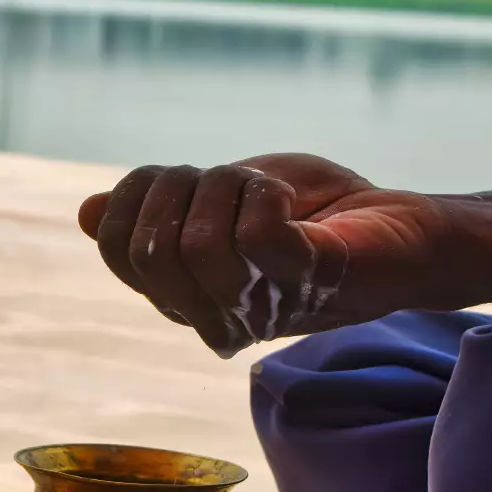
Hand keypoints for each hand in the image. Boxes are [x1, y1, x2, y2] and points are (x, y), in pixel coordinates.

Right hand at [78, 155, 463, 356]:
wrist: (405, 227)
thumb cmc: (316, 212)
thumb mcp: (222, 197)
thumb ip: (161, 208)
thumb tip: (86, 214)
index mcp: (184, 297)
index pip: (116, 248)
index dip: (132, 194)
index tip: (180, 177)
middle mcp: (213, 314)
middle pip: (146, 249)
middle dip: (177, 186)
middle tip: (226, 178)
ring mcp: (258, 305)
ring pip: (195, 244)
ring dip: (225, 186)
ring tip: (261, 187)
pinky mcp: (305, 283)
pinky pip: (253, 236)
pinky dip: (260, 193)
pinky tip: (283, 195)